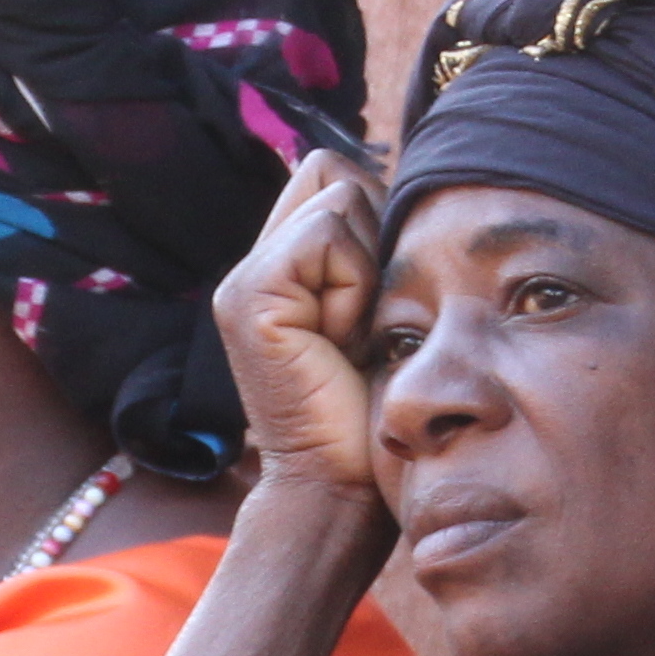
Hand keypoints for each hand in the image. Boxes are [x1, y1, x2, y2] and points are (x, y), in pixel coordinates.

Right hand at [214, 149, 388, 510]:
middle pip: (330, 169)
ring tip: (352, 329)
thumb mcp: (378, 314)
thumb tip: (410, 191)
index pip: (330, 174)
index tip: (377, 293)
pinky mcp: (251, 296)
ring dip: (366, 262)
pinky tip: (341, 336)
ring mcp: (244, 279)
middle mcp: (253, 265)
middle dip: (370, 227)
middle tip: (366, 310)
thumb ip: (372, 254)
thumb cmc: (374, 410)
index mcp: (280, 266)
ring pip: (336, 195)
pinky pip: (326, 234)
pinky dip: (352, 282)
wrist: (340, 486)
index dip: (372, 214)